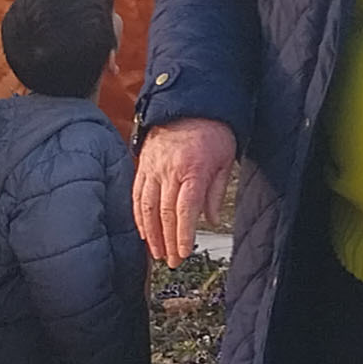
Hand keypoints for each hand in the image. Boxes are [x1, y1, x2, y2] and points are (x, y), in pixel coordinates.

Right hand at [133, 117, 236, 266]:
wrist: (189, 101)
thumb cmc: (212, 129)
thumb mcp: (225, 158)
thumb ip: (216, 190)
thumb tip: (211, 218)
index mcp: (193, 170)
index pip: (185, 210)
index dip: (182, 234)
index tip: (183, 252)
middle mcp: (169, 171)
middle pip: (166, 214)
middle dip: (168, 241)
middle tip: (172, 261)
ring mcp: (153, 169)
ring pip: (147, 208)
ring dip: (151, 234)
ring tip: (156, 253)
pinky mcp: (143, 166)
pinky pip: (137, 195)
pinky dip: (138, 216)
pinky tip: (143, 231)